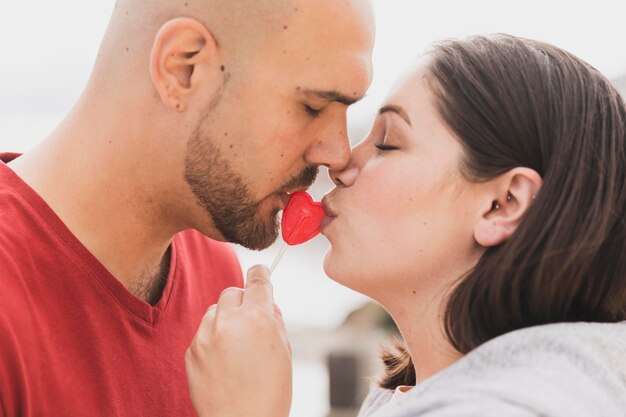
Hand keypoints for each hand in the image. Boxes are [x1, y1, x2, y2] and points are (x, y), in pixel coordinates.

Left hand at [186, 265, 291, 416]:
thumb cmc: (270, 393)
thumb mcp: (284, 351)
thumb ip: (274, 319)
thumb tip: (266, 300)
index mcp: (258, 319)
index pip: (257, 280)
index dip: (261, 274)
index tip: (260, 272)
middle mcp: (229, 322)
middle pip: (232, 291)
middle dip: (243, 301)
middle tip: (251, 321)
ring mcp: (206, 336)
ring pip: (215, 310)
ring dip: (226, 318)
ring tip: (236, 346)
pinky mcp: (191, 351)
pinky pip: (203, 331)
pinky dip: (212, 338)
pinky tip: (223, 361)